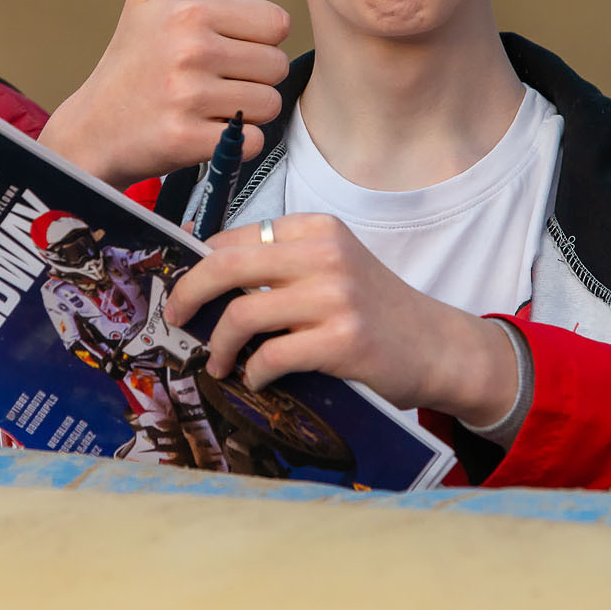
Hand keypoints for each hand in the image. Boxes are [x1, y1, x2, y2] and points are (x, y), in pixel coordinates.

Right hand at [41, 0, 290, 186]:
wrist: (91, 131)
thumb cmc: (129, 61)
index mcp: (190, 11)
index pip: (277, 24)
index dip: (255, 41)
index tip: (221, 50)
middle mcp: (191, 49)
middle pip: (277, 66)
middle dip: (252, 79)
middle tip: (211, 84)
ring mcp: (188, 97)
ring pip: (268, 104)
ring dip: (246, 113)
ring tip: (205, 108)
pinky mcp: (187, 140)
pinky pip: (251, 139)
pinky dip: (235, 144)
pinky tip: (203, 133)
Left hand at [161, 214, 518, 421]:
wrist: (437, 347)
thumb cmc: (375, 311)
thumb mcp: (334, 268)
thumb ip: (282, 266)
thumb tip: (204, 276)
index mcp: (318, 229)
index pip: (235, 238)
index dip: (197, 265)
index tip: (181, 289)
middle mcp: (326, 255)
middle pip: (226, 265)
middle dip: (187, 294)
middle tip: (173, 319)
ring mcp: (336, 298)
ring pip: (242, 314)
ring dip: (218, 346)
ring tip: (217, 363)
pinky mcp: (342, 341)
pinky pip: (271, 356)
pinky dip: (253, 373)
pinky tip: (256, 380)